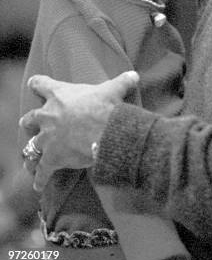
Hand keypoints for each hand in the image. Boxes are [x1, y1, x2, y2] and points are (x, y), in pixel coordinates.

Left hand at [19, 71, 138, 191]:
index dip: (37, 83)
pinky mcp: (51, 158)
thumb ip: (122, 81)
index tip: (33, 83)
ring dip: (31, 151)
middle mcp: (47, 116)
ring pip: (31, 146)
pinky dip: (40, 178)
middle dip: (29, 122)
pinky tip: (38, 185)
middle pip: (29, 118)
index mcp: (59, 95)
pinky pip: (42, 171)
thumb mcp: (114, 89)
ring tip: (31, 159)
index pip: (41, 84)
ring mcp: (47, 138)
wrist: (105, 131)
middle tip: (29, 124)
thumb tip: (134, 75)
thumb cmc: (106, 107)